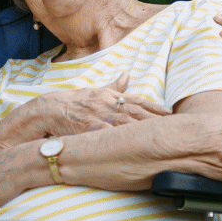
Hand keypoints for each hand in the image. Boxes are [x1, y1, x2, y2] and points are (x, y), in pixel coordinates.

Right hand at [13, 73, 169, 138]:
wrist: (46, 111)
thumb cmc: (71, 104)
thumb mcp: (94, 91)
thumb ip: (113, 86)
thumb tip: (128, 74)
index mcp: (109, 96)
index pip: (138, 101)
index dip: (156, 108)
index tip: (172, 113)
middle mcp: (106, 104)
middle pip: (137, 113)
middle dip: (157, 120)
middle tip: (176, 127)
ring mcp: (97, 116)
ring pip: (127, 124)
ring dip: (145, 130)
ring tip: (162, 136)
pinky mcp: (88, 129)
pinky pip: (108, 136)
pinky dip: (122, 140)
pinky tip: (135, 146)